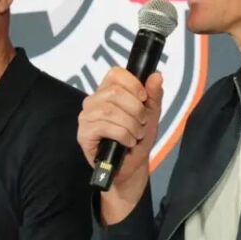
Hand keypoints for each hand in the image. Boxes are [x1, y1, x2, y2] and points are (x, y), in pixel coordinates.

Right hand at [77, 68, 163, 223]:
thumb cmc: (138, 138)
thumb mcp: (151, 115)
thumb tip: (156, 75)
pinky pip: (104, 126)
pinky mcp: (83, 133)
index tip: (143, 98)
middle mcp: (93, 100)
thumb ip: (154, 95)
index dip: (133, 84)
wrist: (132, 166)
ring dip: (130, 125)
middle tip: (141, 123)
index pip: (115, 73)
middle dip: (136, 109)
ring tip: (135, 135)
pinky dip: (123, 135)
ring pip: (110, 110)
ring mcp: (86, 117)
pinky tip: (127, 142)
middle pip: (115, 92)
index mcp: (108, 91)